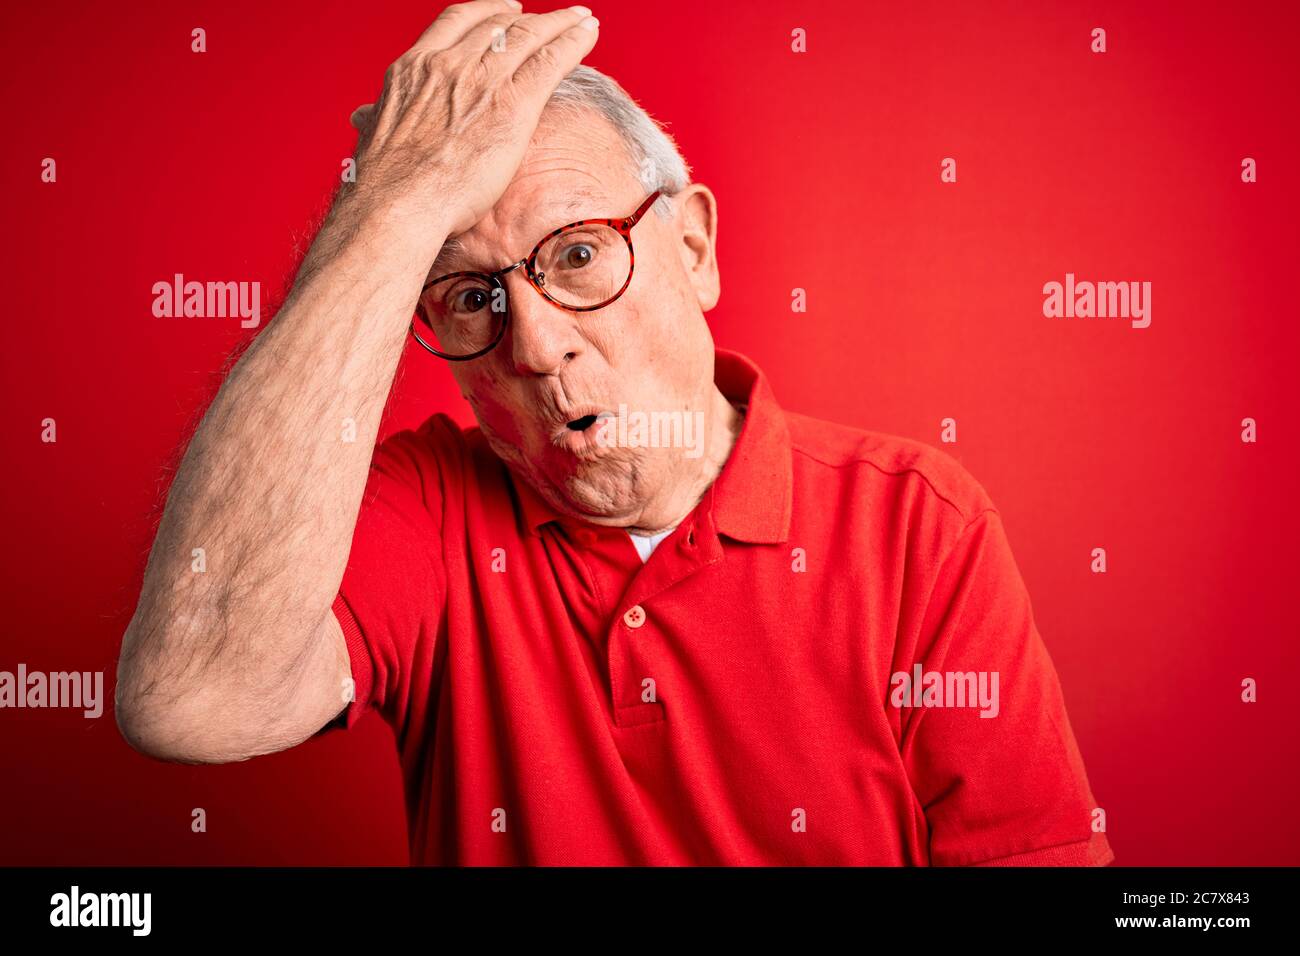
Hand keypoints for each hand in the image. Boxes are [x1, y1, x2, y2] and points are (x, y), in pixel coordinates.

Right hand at [346, 0, 599, 240]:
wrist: (399, 201)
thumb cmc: (386, 183)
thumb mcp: (375, 135)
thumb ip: (378, 118)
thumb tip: (365, 118)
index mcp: (415, 68)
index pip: (457, 22)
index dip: (486, 13)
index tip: (503, 12)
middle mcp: (449, 64)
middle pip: (499, 26)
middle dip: (529, 18)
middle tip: (550, 18)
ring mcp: (482, 80)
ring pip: (530, 37)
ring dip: (560, 24)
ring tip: (580, 19)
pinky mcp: (513, 104)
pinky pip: (551, 61)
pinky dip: (573, 42)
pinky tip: (587, 33)